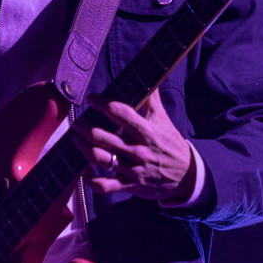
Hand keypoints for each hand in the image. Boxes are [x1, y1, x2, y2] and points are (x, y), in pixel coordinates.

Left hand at [71, 89, 194, 202]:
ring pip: (99, 158)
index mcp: (147, 132)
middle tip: (78, 121)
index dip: (102, 104)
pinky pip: (103, 185)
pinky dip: (90, 178)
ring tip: (76, 138)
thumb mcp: (164, 120)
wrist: (186, 176)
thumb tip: (147, 76)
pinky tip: (85, 168)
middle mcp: (138, 151)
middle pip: (102, 137)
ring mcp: (132, 170)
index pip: (120, 113)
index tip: (92, 99)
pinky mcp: (129, 185)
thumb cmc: (171, 144)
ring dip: (83, 147)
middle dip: (85, 127)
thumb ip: (152, 99)